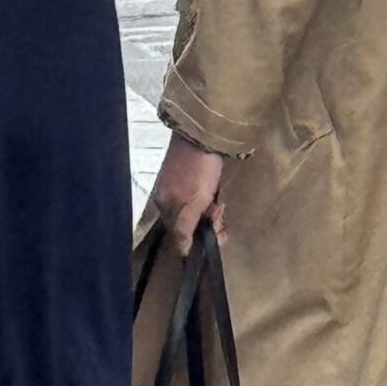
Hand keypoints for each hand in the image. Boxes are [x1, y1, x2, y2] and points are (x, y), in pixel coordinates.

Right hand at [152, 132, 224, 256]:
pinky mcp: (183, 178)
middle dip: (208, 225)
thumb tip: (182, 252)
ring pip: (194, 213)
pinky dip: (207, 202)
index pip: (179, 238)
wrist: (202, 133)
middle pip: (187, 226)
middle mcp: (166, 200)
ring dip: (210, 212)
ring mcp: (174, 188)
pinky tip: (216, 193)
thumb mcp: (195, 202)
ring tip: (220, 203)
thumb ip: (186, 228)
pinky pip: (195, 200)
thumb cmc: (202, 168)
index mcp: (165, 206)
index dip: (199, 243)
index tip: (220, 237)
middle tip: (222, 215)